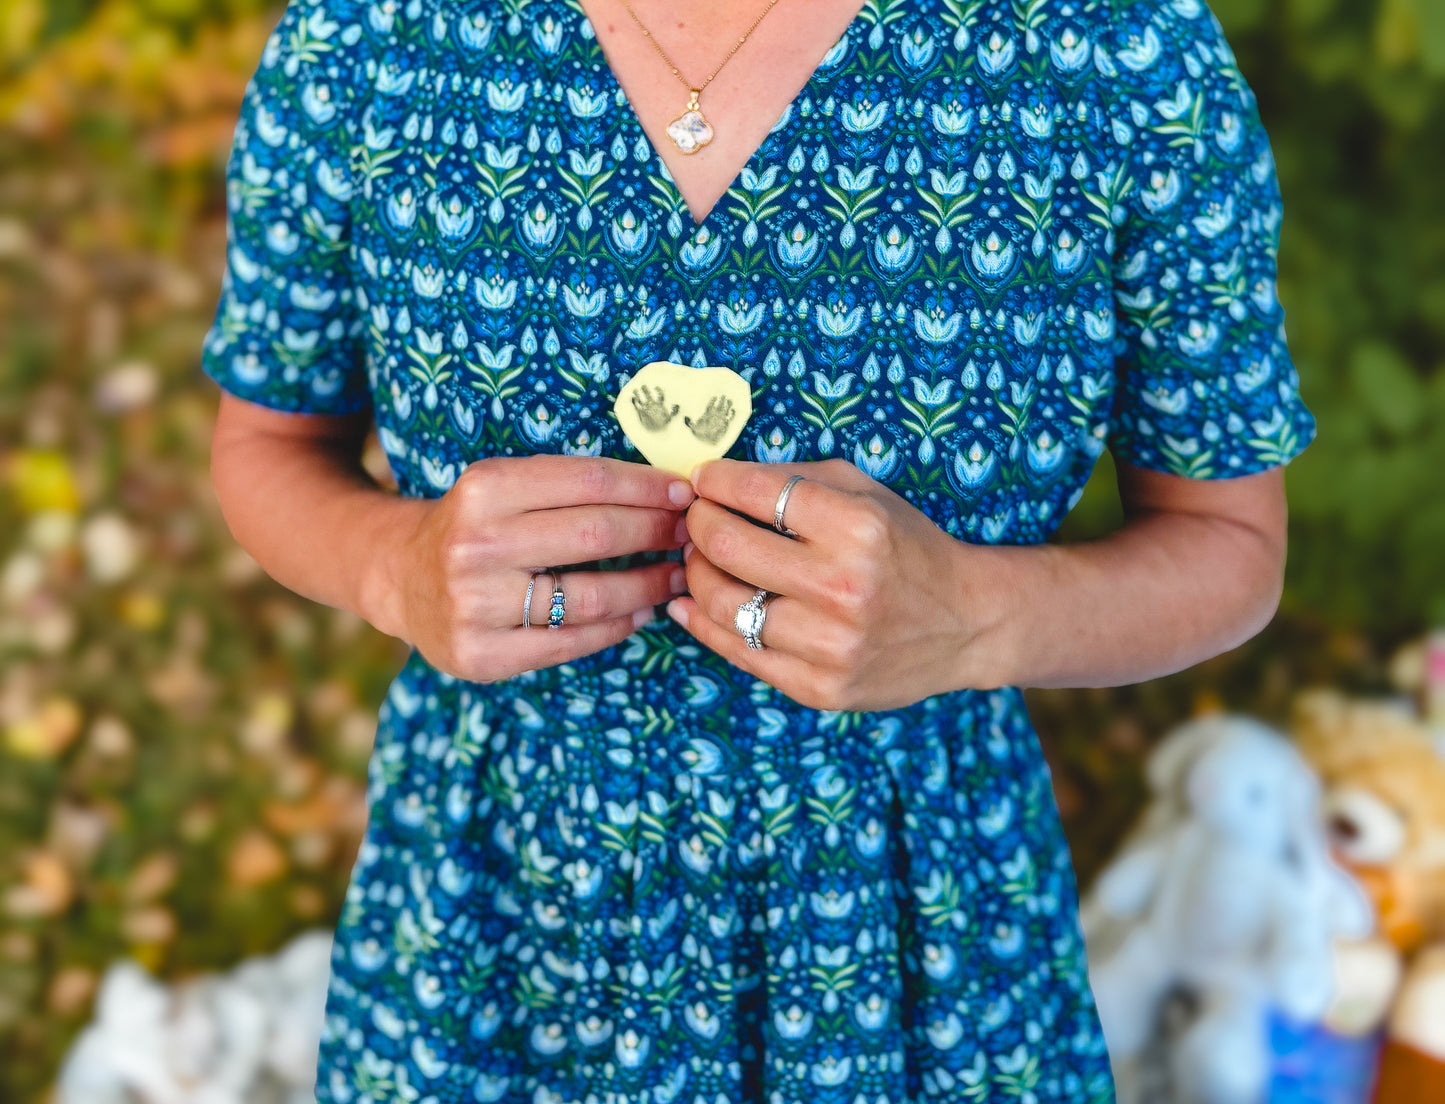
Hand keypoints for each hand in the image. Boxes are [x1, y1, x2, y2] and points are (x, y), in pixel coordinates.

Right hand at [382, 456, 693, 681]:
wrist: (399, 577)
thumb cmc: (473, 526)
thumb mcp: (501, 486)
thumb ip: (566, 486)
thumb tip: (664, 493)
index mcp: (484, 488)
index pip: (589, 481)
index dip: (647, 487)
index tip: (685, 494)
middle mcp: (475, 544)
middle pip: (595, 535)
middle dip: (656, 532)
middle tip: (691, 534)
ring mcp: (475, 604)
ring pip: (590, 596)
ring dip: (647, 586)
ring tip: (676, 576)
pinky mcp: (480, 654)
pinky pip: (570, 642)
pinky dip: (616, 627)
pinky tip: (640, 612)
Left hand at [667, 459, 999, 709]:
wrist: (967, 624)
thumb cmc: (908, 549)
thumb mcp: (867, 494)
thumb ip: (795, 479)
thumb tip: (716, 480)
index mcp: (858, 527)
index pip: (758, 492)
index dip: (716, 482)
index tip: (704, 481)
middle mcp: (844, 587)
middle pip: (727, 546)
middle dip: (697, 524)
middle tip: (697, 520)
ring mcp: (830, 645)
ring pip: (722, 604)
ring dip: (696, 575)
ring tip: (700, 561)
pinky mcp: (820, 688)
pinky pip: (738, 652)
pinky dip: (703, 623)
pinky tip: (691, 604)